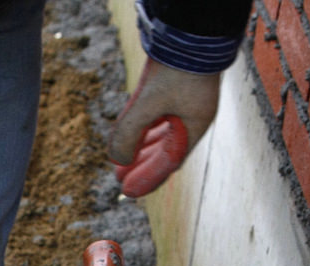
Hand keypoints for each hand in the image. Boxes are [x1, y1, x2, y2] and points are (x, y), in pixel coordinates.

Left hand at [108, 62, 220, 196]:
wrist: (192, 31)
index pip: (169, 162)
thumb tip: (116, 159)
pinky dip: (146, 130)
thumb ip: (131, 130)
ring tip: (124, 162)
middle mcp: (192, 118)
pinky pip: (160, 118)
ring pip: (161, 135)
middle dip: (141, 166)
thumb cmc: (177, 67)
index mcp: (194, 125)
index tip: (129, 190)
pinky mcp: (177, 90)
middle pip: (164, 151)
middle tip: (120, 180)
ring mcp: (185, 104)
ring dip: (142, 150)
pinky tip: (135, 136)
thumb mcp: (149, 101)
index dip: (148, 177)